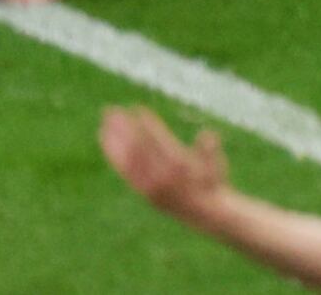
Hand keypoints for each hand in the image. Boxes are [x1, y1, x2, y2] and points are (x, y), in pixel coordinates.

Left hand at [98, 108, 231, 212]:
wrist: (204, 212)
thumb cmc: (211, 180)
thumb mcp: (216, 163)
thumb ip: (209, 148)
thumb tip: (206, 134)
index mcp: (179, 165)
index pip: (158, 139)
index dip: (147, 123)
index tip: (137, 108)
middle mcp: (161, 175)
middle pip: (137, 147)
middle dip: (123, 127)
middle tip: (112, 110)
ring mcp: (150, 184)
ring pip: (127, 159)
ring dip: (114, 140)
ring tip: (104, 124)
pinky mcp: (143, 191)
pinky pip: (125, 172)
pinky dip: (115, 157)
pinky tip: (107, 144)